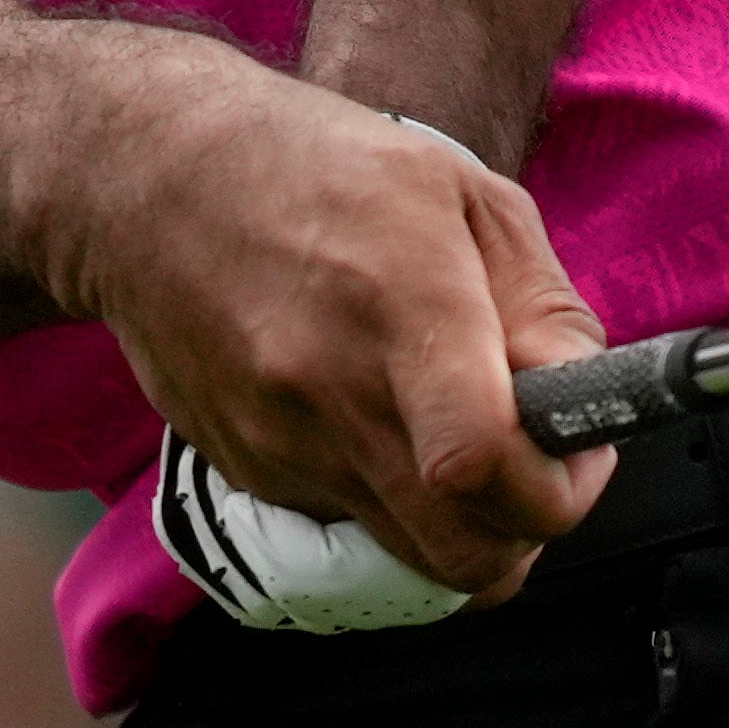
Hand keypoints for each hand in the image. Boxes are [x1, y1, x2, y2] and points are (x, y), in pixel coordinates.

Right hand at [66, 65, 611, 597]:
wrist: (147, 180)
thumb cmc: (318, 168)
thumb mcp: (464, 195)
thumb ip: (543, 307)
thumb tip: (581, 402)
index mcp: (402, 304)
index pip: (481, 460)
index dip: (557, 488)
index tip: (580, 454)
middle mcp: (333, 390)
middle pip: (461, 552)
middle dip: (524, 534)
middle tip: (536, 471)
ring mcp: (280, 442)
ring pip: (409, 559)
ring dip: (462, 527)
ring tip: (464, 443)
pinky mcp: (246, 470)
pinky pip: (350, 526)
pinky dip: (390, 501)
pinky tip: (381, 422)